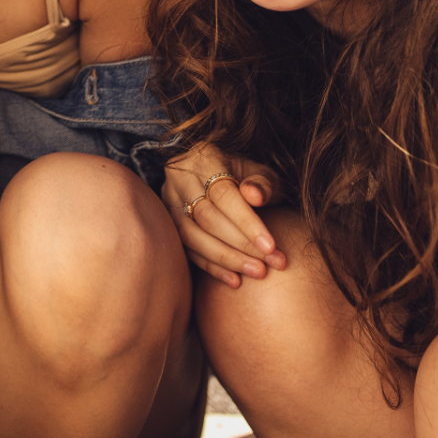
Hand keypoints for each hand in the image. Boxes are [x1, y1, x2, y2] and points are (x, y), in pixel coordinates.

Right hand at [160, 143, 285, 287]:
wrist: (218, 177)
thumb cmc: (247, 176)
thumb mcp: (261, 172)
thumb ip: (263, 183)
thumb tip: (255, 196)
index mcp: (202, 157)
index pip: (222, 193)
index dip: (246, 222)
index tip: (271, 246)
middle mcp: (178, 177)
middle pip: (206, 216)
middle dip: (241, 244)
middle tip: (270, 264)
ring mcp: (167, 201)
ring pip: (191, 236)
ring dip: (226, 259)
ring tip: (257, 272)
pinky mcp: (166, 224)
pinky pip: (186, 250)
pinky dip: (211, 267)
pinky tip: (234, 280)